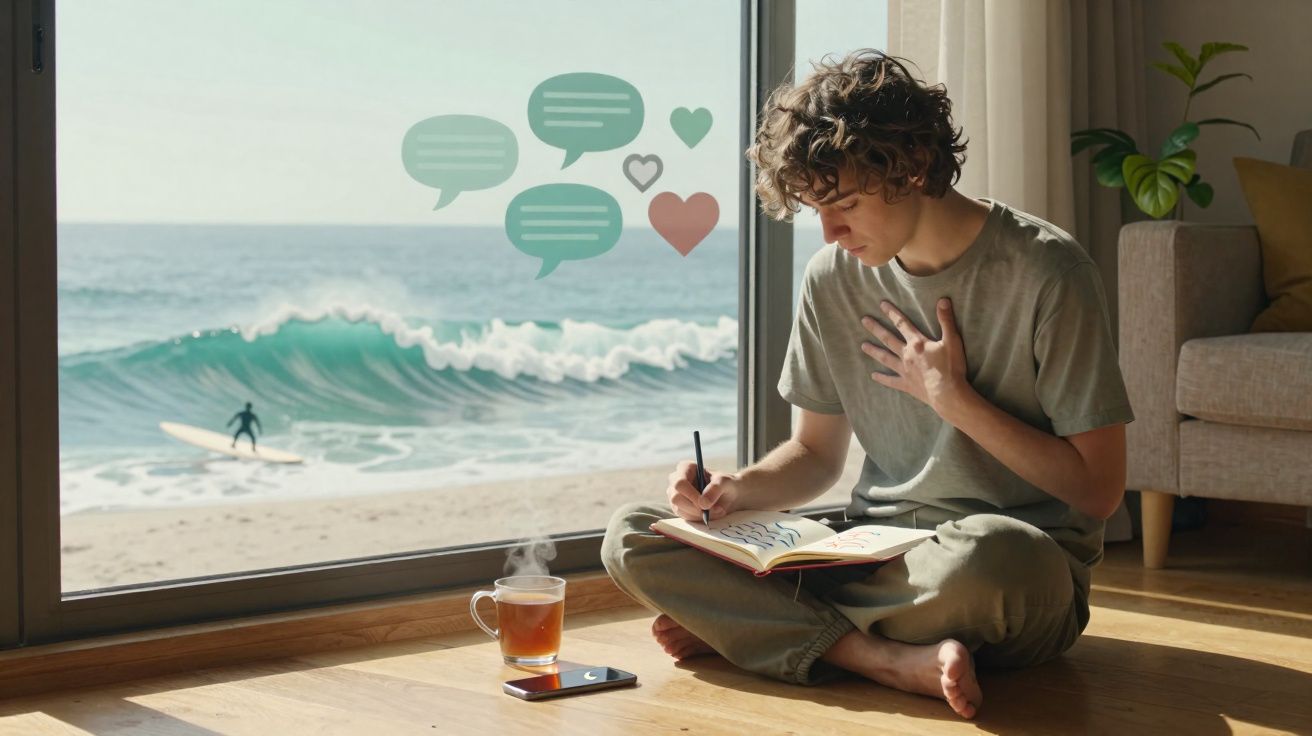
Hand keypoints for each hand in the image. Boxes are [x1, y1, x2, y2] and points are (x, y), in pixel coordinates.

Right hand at [666, 461, 739, 521]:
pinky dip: (699, 518)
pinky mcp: (679, 507)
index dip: (691, 496)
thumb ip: (715, 489)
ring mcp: (675, 494)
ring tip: (717, 510)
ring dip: (700, 514)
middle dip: (696, 508)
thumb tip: (703, 503)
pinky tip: (710, 514)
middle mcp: (676, 480)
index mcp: (685, 468)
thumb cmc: (726, 484)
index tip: (706, 504)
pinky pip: (684, 517)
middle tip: (715, 510)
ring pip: (679, 509)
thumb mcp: (725, 482)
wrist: (729, 495)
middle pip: (676, 498)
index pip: (680, 483)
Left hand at [860, 298, 974, 420]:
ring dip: (874, 351)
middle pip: (888, 339)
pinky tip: (873, 375)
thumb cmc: (951, 367)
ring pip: (885, 358)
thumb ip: (946, 320)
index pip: (902, 324)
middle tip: (864, 320)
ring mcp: (904, 370)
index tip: (881, 305)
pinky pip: (891, 381)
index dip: (892, 313)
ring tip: (863, 346)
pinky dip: (882, 378)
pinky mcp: (906, 384)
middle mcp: (907, 355)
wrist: (947, 393)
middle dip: (876, 328)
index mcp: (917, 343)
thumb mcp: (952, 340)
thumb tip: (943, 300)